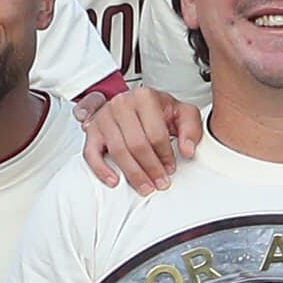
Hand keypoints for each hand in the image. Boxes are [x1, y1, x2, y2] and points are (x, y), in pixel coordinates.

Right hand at [81, 84, 201, 194]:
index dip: (165, 155)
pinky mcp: (92, 130)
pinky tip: (114, 180)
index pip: (155, 133)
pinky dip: (101, 170)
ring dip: (133, 173)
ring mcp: (104, 117)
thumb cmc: (157, 110)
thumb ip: (191, 129)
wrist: (135, 104)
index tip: (170, 168)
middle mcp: (122, 104)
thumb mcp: (181, 113)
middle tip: (160, 182)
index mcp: (144, 97)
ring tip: (145, 186)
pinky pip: (91, 153)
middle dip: (151, 168)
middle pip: (136, 143)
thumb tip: (187, 150)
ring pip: (117, 150)